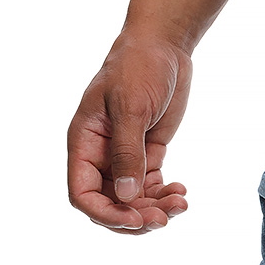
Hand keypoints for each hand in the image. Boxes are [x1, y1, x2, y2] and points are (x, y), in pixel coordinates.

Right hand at [67, 35, 191, 233]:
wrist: (163, 46)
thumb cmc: (138, 66)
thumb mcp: (131, 108)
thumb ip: (127, 153)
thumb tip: (125, 196)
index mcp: (84, 143)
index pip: (82, 194)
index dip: (105, 214)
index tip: (135, 218)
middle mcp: (100, 155)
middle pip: (109, 205)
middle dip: (136, 217)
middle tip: (165, 217)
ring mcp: (123, 157)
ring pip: (133, 201)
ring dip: (156, 209)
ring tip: (181, 203)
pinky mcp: (146, 155)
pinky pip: (151, 188)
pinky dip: (165, 196)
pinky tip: (181, 191)